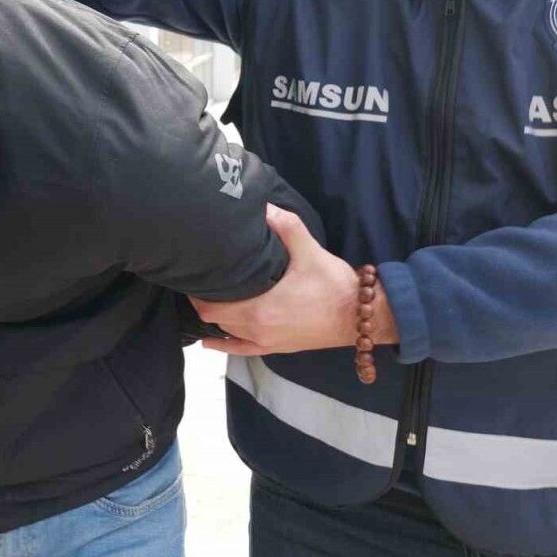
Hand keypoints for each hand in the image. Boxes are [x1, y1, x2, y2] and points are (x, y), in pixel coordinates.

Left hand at [190, 205, 397, 356]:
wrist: (361, 317)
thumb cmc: (334, 285)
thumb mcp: (309, 250)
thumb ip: (285, 226)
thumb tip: (264, 205)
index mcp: (259, 308)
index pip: (210, 305)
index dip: (197, 291)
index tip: (195, 274)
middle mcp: (256, 329)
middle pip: (213, 318)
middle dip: (202, 300)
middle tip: (200, 280)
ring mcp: (266, 341)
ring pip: (225, 332)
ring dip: (214, 316)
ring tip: (208, 296)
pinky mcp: (276, 348)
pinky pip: (241, 350)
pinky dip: (223, 344)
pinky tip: (210, 340)